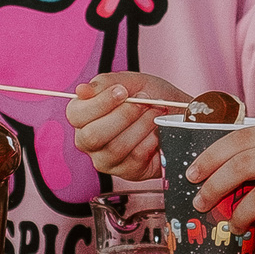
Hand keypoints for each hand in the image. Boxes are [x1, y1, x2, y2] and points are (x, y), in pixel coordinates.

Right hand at [67, 74, 188, 180]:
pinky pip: (135, 158)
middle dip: (123, 116)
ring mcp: (106, 160)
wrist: (177, 113)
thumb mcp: (129, 81)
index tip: (122, 91)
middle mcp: (88, 141)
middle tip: (143, 103)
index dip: (100, 103)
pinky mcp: (127, 172)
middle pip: (93, 135)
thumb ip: (104, 84)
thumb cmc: (149, 97)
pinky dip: (151, 141)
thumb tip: (81, 91)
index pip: (76, 115)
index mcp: (82, 117)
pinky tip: (158, 131)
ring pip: (116, 147)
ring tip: (156, 113)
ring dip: (141, 126)